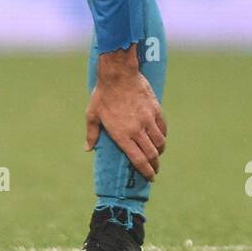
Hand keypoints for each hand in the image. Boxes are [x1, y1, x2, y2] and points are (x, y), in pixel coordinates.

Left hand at [85, 46, 166, 179]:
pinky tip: (160, 138)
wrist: (118, 73)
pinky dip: (163, 136)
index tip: (150, 177)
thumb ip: (92, 134)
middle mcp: (136, 130)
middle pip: (151, 154)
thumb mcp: (92, 115)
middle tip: (154, 170)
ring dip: (159, 151)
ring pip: (159, 142)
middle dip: (155, 166)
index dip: (146, 172)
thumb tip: (88, 149)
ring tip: (157, 155)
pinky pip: (163, 128)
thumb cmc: (103, 94)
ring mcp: (147, 120)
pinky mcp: (155, 109)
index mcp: (121, 134)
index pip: (138, 160)